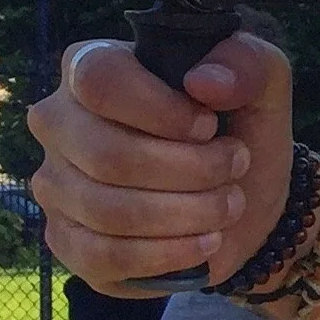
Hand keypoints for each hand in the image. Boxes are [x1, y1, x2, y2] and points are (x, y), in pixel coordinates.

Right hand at [27, 35, 295, 295]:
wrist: (246, 196)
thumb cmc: (240, 127)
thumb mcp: (263, 83)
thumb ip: (246, 64)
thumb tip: (205, 81)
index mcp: (93, 67)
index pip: (99, 79)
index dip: (162, 109)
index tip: (210, 126)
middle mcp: (60, 124)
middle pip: (107, 155)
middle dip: (191, 169)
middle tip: (235, 165)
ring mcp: (56, 186)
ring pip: (108, 211)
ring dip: (188, 212)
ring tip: (229, 202)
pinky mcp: (68, 242)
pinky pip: (104, 256)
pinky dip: (169, 252)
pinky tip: (206, 241)